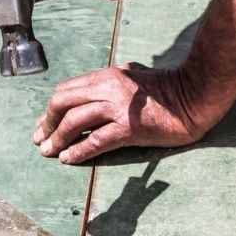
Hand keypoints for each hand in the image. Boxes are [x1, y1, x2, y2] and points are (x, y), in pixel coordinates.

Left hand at [32, 64, 209, 163]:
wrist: (195, 98)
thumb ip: (113, 81)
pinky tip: (69, 159)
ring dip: (57, 139)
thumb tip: (92, 92)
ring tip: (49, 152)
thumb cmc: (168, 89)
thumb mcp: (135, 76)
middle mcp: (109, 87)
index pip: (67, 90)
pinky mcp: (130, 127)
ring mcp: (119, 107)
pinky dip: (78, 151)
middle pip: (63, 102)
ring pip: (74, 122)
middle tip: (40, 139)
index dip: (51, 109)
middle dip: (47, 122)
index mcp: (109, 75)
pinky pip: (95, 141)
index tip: (44, 124)